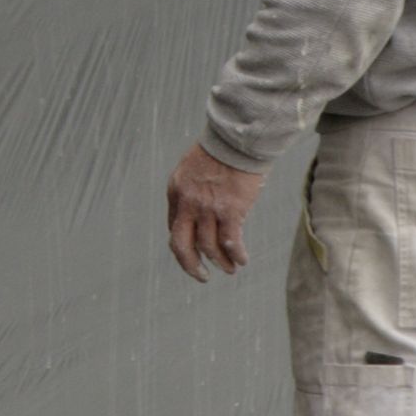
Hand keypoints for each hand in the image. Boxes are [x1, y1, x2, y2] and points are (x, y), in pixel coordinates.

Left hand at [167, 143, 266, 280]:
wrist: (237, 139)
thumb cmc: (220, 150)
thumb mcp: (192, 168)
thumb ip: (191, 190)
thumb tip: (198, 213)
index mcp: (176, 192)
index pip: (173, 226)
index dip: (184, 243)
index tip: (195, 251)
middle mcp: (188, 203)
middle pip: (181, 246)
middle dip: (190, 266)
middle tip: (202, 276)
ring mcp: (208, 209)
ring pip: (209, 247)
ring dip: (220, 262)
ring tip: (230, 269)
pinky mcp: (230, 211)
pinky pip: (231, 242)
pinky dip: (237, 255)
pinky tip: (242, 260)